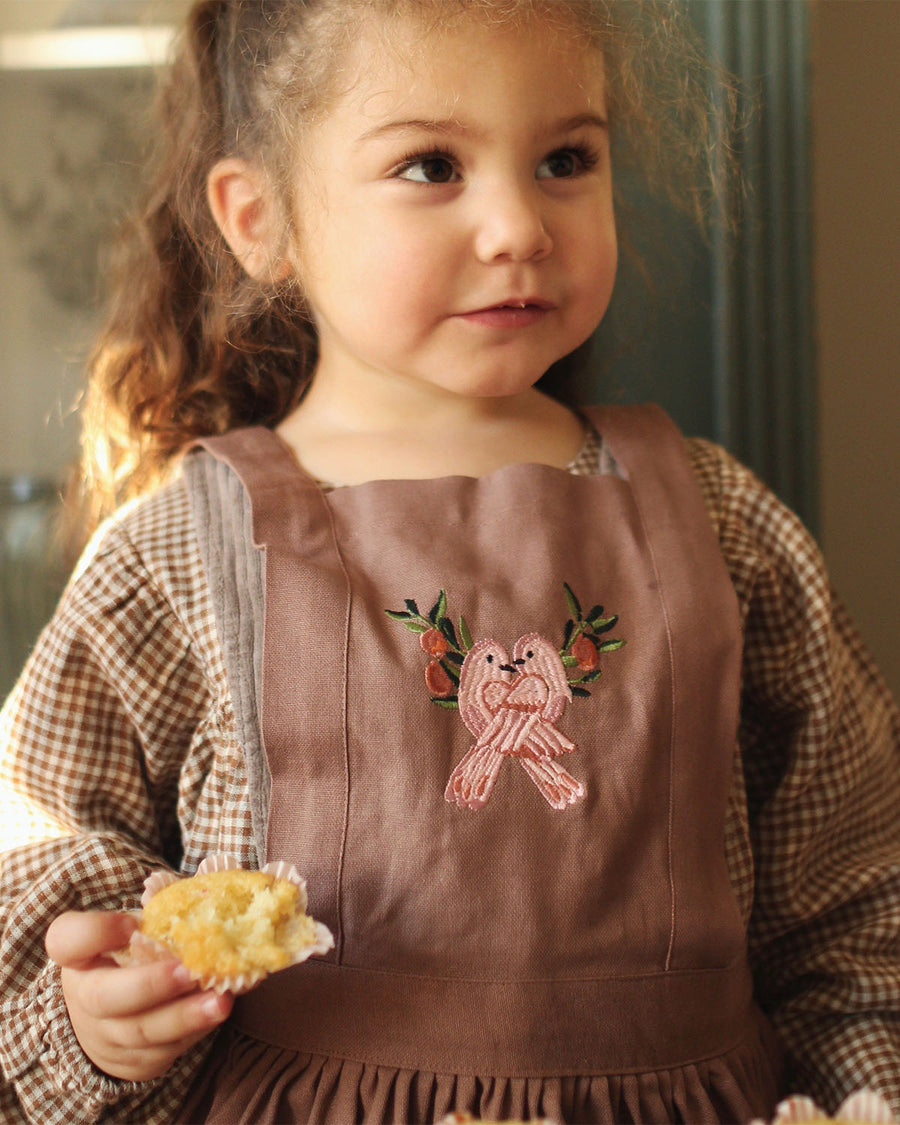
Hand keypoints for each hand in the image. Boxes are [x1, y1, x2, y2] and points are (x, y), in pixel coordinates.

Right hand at [45, 911, 232, 1081]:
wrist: (109, 1023)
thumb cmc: (127, 960)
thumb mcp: (127, 932)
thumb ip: (153, 915)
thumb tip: (201, 900)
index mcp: (78, 955)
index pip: (67, 939)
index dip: (98, 931)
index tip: (132, 924)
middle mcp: (84, 998)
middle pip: (104, 997)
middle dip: (150, 985)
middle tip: (189, 971)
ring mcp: (107, 1035)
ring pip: (141, 1031)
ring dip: (184, 1017)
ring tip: (220, 1003)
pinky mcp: (134, 1061)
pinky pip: (163, 1050)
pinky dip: (193, 1032)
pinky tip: (216, 1014)